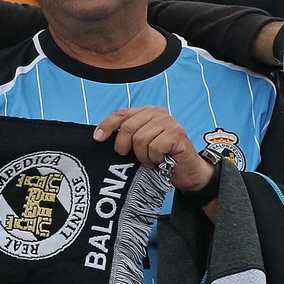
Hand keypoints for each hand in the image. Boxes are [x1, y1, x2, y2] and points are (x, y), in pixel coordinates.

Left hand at [93, 106, 213, 192]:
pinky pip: (154, 147)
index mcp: (146, 112)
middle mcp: (157, 113)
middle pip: (128, 128)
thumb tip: (101, 137)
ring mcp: (169, 122)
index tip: (97, 139)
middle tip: (133, 157)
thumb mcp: (139, 145)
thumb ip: (126, 136)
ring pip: (140, 139)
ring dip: (143, 156)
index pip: (121, 113)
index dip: (107, 125)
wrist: (186, 171)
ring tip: (151, 159)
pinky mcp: (177, 133)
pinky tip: (161, 160)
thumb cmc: (160, 157)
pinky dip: (154, 158)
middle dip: (125, 147)